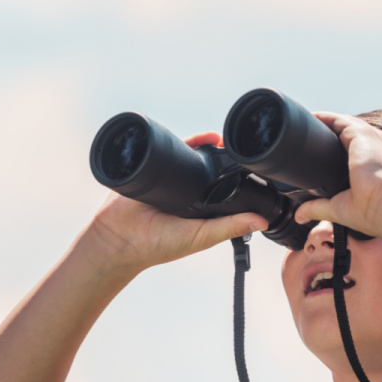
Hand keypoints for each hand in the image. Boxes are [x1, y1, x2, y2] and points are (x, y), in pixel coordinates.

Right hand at [81, 132, 267, 272]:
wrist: (119, 237)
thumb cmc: (159, 245)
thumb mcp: (202, 236)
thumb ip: (229, 227)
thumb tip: (262, 222)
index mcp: (202, 208)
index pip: (226, 190)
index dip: (240, 181)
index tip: (258, 170)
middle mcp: (189, 192)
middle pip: (211, 171)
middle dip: (226, 161)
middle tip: (245, 150)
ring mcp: (172, 177)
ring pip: (195, 158)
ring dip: (210, 148)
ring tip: (228, 140)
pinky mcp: (157, 167)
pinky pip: (175, 148)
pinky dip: (189, 141)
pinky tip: (206, 136)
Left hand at [293, 113, 381, 238]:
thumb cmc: (375, 211)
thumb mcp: (343, 209)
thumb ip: (320, 208)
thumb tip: (301, 216)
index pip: (362, 151)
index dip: (343, 150)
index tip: (327, 152)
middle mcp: (381, 149)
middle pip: (353, 135)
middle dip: (334, 134)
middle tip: (313, 137)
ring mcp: (373, 139)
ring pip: (346, 125)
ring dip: (328, 123)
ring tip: (310, 123)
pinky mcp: (362, 134)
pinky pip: (339, 120)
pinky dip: (325, 118)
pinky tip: (312, 119)